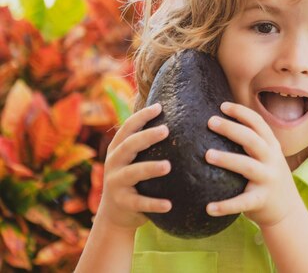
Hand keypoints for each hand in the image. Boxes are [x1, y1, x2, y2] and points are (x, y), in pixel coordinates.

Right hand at [97, 103, 171, 230]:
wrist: (115, 214)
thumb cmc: (134, 180)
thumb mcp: (135, 160)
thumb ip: (147, 145)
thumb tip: (179, 121)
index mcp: (117, 149)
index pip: (128, 128)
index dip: (141, 116)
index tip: (159, 107)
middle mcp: (114, 163)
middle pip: (129, 145)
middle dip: (147, 136)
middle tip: (166, 130)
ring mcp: (116, 183)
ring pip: (133, 172)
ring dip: (150, 168)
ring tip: (167, 166)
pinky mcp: (122, 203)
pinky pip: (139, 203)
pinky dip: (154, 204)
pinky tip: (169, 204)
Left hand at [205, 102, 300, 227]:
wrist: (288, 210)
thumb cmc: (267, 178)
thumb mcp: (267, 157)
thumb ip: (252, 143)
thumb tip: (220, 122)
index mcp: (272, 146)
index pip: (258, 123)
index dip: (242, 112)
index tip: (222, 106)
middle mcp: (272, 160)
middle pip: (252, 140)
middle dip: (231, 129)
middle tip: (210, 122)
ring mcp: (268, 180)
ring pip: (247, 166)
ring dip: (227, 159)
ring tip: (207, 155)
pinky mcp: (262, 200)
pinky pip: (242, 202)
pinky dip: (226, 205)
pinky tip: (208, 208)